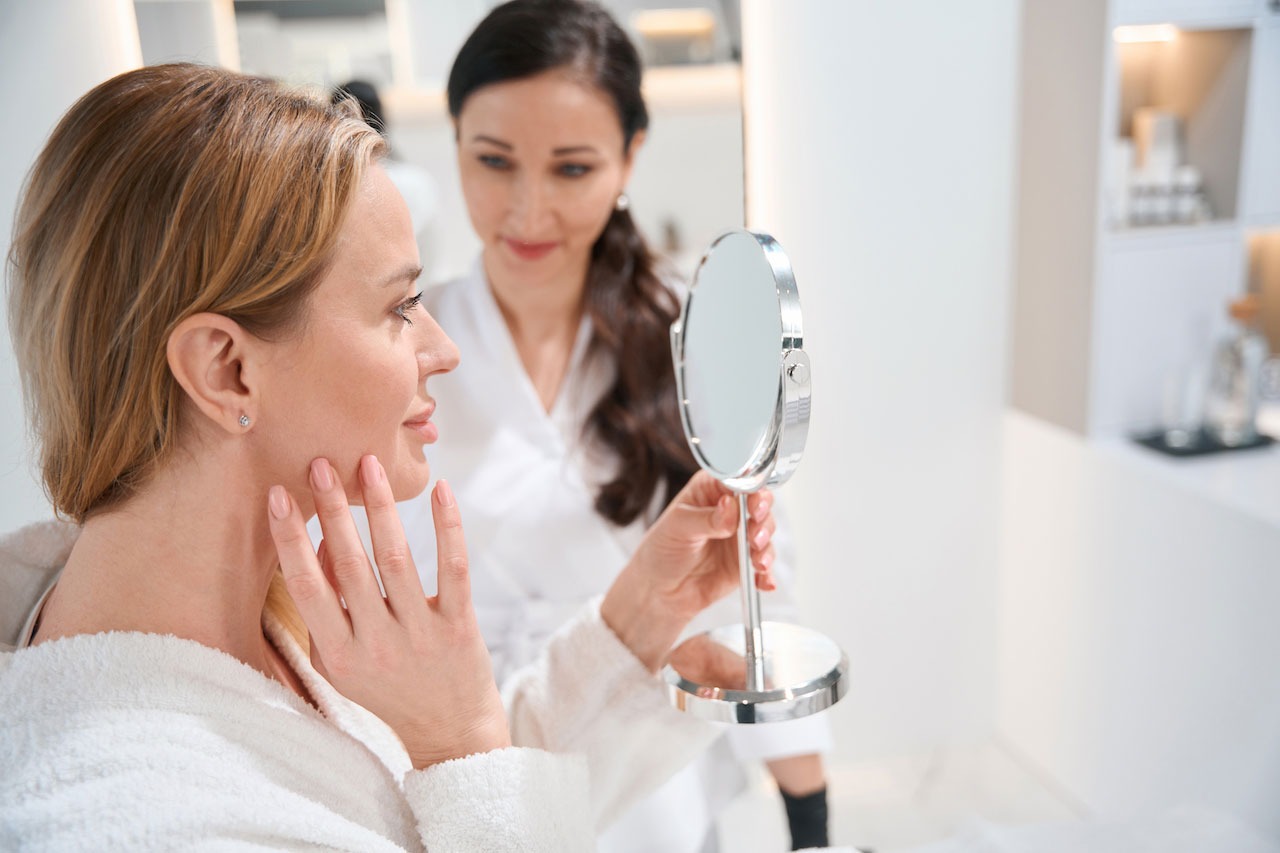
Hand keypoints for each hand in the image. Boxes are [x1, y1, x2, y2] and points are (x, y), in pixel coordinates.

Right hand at [266, 455, 510, 768]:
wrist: (449, 733)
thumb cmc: (386, 688)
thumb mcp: (341, 662)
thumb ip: (325, 610)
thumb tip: (319, 543)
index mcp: (337, 653)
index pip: (306, 587)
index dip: (290, 539)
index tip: (279, 495)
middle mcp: (376, 644)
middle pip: (349, 565)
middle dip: (332, 510)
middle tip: (322, 463)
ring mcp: (420, 636)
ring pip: (397, 559)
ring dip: (381, 508)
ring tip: (370, 465)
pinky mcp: (460, 628)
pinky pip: (452, 569)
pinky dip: (448, 527)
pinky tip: (443, 491)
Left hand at [600, 471, 776, 671]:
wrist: (658, 590)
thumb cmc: (661, 549)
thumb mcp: (678, 527)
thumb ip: (706, 518)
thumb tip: (730, 507)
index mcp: (711, 489)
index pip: (738, 479)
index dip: (751, 488)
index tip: (754, 503)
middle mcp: (730, 509)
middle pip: (759, 503)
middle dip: (762, 517)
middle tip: (755, 533)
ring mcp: (740, 535)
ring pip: (766, 532)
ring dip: (765, 545)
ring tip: (757, 560)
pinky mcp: (746, 561)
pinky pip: (764, 564)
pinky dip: (767, 573)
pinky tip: (764, 582)